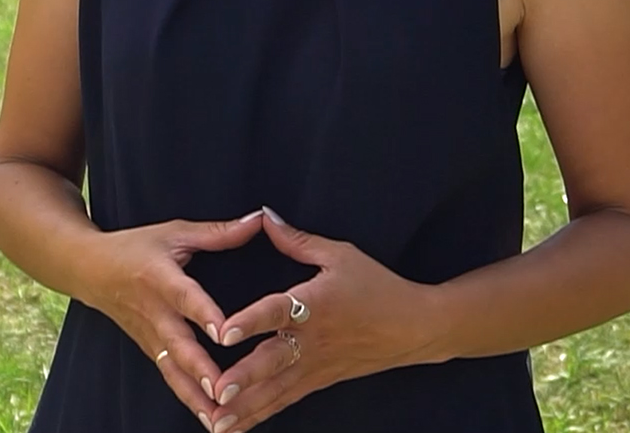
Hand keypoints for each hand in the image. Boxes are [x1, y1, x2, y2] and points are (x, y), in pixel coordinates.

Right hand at [85, 211, 266, 424]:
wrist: (88, 270)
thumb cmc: (136, 247)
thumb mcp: (175, 232)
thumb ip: (218, 232)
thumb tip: (259, 220)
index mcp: (161, 278)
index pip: (186, 298)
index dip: (205, 315)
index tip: (226, 334)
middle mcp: (154, 312)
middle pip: (179, 346)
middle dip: (202, 372)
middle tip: (224, 392)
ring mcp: (150, 336)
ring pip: (173, 372)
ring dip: (195, 397)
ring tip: (220, 419)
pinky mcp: (149, 350)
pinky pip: (170, 378)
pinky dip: (188, 400)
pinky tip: (210, 419)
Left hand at [201, 207, 439, 432]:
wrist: (414, 328)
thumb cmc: (378, 287)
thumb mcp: (341, 255)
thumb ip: (297, 240)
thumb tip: (263, 217)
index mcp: (314, 304)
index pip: (279, 311)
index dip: (251, 320)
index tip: (223, 332)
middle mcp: (311, 340)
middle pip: (274, 361)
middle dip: (244, 378)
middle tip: (216, 390)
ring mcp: (314, 366)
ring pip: (275, 391)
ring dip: (245, 408)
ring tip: (215, 422)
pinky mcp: (316, 383)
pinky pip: (283, 402)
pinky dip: (258, 417)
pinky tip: (232, 428)